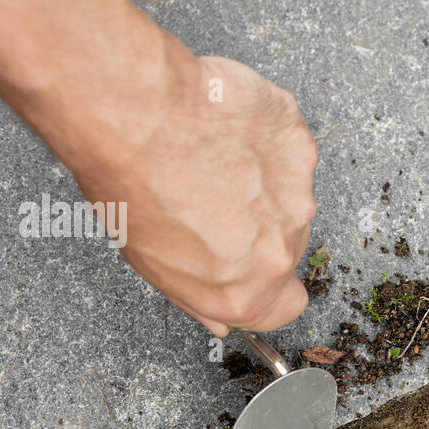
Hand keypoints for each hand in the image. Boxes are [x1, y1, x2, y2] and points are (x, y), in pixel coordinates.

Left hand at [72, 47, 317, 337]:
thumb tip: (218, 314)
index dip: (264, 287)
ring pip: (287, 193)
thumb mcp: (150, 263)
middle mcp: (281, 248)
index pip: (285, 307)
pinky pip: (285, 148)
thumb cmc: (131, 186)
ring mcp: (297, 193)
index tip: (245, 266)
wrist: (136, 114)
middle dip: (255, 225)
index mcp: (245, 290)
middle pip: (284, 245)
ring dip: (257, 180)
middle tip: (210, 199)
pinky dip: (260, 139)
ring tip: (208, 159)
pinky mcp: (298, 142)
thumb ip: (199, 294)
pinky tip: (221, 130)